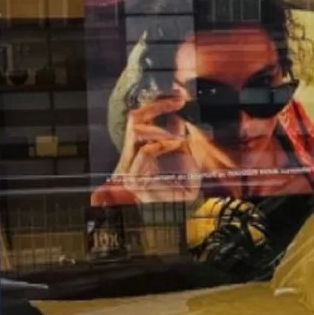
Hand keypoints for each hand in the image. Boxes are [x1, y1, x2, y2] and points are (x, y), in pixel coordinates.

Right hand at [93, 93, 232, 204]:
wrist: (183, 216)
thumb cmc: (184, 189)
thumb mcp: (186, 159)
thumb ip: (182, 140)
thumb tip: (181, 120)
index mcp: (136, 153)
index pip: (137, 119)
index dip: (156, 104)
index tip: (179, 98)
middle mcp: (128, 160)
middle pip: (134, 119)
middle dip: (157, 106)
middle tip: (180, 101)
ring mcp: (128, 170)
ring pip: (137, 132)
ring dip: (162, 129)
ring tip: (182, 134)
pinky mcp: (134, 180)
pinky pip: (145, 152)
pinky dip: (163, 144)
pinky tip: (178, 143)